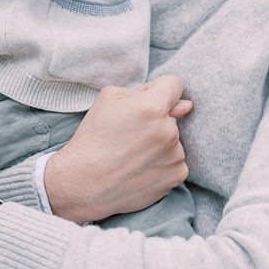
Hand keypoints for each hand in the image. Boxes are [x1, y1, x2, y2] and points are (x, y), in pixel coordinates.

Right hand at [44, 75, 191, 223]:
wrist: (83, 183)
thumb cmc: (93, 138)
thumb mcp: (108, 100)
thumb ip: (145, 91)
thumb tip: (186, 105)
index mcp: (152, 107)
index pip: (174, 85)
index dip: (159, 90)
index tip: (146, 102)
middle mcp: (168, 131)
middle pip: (171, 116)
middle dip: (155, 121)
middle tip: (128, 136)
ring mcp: (175, 156)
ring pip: (172, 140)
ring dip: (159, 144)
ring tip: (131, 155)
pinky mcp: (176, 177)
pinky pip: (175, 162)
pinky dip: (161, 164)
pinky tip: (139, 169)